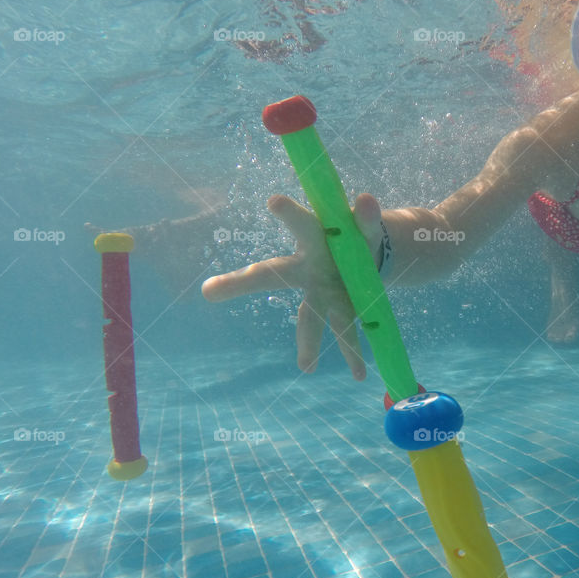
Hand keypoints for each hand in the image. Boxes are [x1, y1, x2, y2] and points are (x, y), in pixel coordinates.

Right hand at [202, 192, 383, 379]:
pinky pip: (348, 333)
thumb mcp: (364, 226)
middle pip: (271, 273)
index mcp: (311, 239)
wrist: (369, 257)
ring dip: (310, 342)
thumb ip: (365, 218)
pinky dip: (355, 354)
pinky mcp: (343, 310)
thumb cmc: (354, 237)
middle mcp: (306, 269)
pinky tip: (360, 376)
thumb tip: (366, 201)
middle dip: (242, 282)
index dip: (289, 213)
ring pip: (311, 317)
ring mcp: (323, 293)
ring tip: (307, 368)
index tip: (275, 202)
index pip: (299, 223)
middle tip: (208, 290)